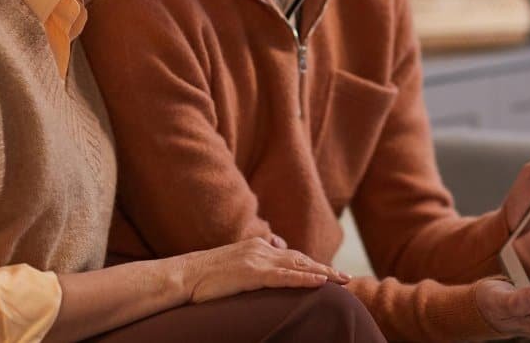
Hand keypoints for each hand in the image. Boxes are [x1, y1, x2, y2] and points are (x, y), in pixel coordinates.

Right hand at [175, 237, 350, 303]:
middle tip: (346, 278)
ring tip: (342, 281)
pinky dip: (305, 278)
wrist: (183, 275)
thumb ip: (252, 261)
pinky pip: (285, 277)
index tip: (330, 273)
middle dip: (325, 269)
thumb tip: (267, 258)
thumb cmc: (204, 275)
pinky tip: (321, 282)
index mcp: (257, 247)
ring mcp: (258, 260)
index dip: (312, 264)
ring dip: (323, 273)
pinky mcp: (253, 273)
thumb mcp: (233, 264)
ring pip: (298, 266)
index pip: (292, 256)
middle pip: (301, 258)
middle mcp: (261, 249)